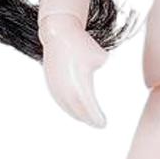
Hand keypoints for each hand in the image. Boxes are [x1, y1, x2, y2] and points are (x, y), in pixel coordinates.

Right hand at [38, 13, 107, 127]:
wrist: (59, 34)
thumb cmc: (82, 44)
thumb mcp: (101, 58)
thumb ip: (106, 73)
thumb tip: (108, 80)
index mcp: (80, 86)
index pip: (89, 109)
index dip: (96, 118)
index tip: (104, 124)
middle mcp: (66, 90)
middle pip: (78, 112)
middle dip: (88, 119)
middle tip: (98, 124)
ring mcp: (56, 87)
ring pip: (67, 107)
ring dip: (77, 114)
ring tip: (88, 118)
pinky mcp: (51, 83)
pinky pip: (60, 100)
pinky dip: (68, 106)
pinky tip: (75, 108)